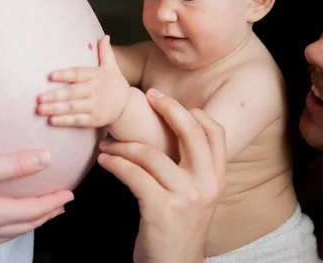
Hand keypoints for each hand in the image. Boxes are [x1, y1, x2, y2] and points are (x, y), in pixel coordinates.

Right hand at [0, 150, 73, 246]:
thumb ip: (15, 164)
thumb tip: (46, 159)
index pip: (35, 209)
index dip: (54, 201)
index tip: (70, 194)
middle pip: (25, 224)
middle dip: (46, 215)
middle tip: (60, 207)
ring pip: (8, 233)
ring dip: (27, 224)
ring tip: (35, 217)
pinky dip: (3, 231)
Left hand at [36, 35, 129, 126]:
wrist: (127, 106)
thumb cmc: (114, 84)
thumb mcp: (112, 66)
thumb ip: (106, 52)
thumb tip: (104, 36)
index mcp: (96, 76)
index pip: (78, 74)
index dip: (64, 75)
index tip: (50, 76)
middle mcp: (94, 91)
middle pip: (72, 93)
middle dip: (55, 96)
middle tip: (39, 98)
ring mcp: (94, 106)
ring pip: (72, 108)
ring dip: (55, 109)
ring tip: (39, 109)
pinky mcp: (93, 119)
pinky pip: (77, 120)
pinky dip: (64, 121)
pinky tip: (51, 121)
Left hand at [97, 89, 226, 262]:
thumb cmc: (178, 226)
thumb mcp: (197, 195)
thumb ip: (192, 167)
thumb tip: (172, 128)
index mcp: (218, 178)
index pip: (216, 132)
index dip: (193, 111)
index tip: (168, 101)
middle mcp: (207, 184)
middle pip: (190, 132)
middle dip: (168, 108)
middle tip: (147, 96)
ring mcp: (186, 196)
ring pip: (150, 154)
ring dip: (122, 145)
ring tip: (107, 145)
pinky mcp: (162, 208)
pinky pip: (133, 174)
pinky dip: (114, 164)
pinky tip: (105, 161)